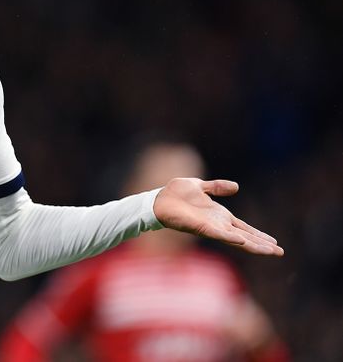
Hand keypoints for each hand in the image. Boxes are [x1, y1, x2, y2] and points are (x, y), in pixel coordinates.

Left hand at [153, 178, 283, 255]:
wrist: (157, 200)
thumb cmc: (175, 194)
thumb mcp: (201, 186)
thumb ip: (217, 187)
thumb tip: (236, 187)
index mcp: (219, 215)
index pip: (244, 228)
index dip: (259, 235)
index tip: (275, 242)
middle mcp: (217, 224)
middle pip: (245, 236)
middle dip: (262, 244)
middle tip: (281, 253)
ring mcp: (211, 227)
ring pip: (237, 239)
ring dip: (253, 245)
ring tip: (270, 251)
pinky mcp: (201, 227)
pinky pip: (219, 234)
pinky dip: (231, 237)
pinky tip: (243, 241)